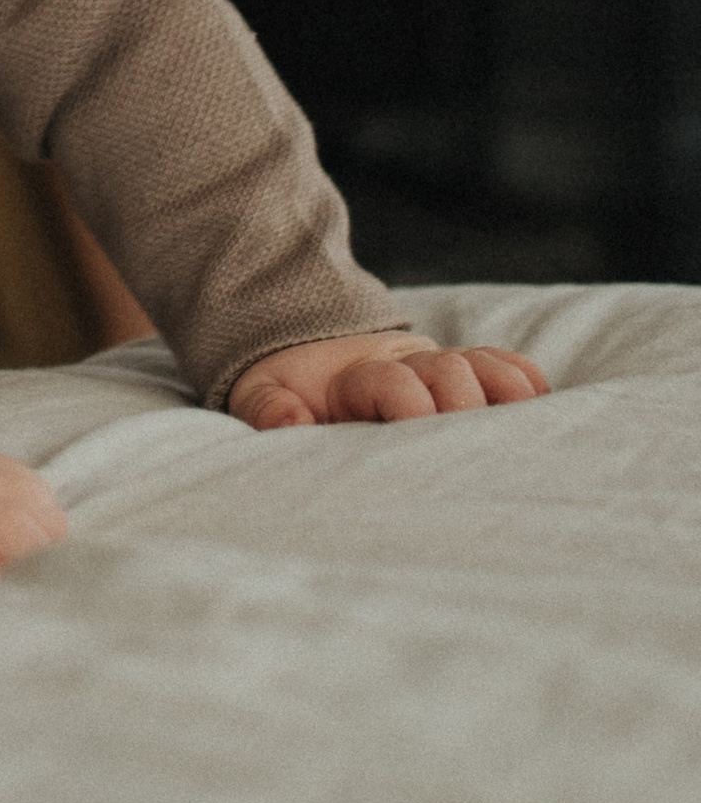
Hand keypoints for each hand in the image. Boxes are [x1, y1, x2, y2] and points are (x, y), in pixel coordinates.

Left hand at [230, 331, 550, 429]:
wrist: (314, 355)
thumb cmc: (290, 389)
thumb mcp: (260, 392)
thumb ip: (270, 407)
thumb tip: (290, 423)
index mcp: (359, 376)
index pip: (397, 384)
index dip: (411, 406)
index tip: (417, 432)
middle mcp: (409, 367)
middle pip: (451, 374)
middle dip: (462, 405)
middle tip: (468, 447)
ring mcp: (442, 368)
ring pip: (486, 368)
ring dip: (505, 394)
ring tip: (521, 430)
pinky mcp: (467, 374)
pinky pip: (509, 368)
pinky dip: (526, 383)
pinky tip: (541, 409)